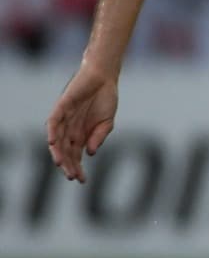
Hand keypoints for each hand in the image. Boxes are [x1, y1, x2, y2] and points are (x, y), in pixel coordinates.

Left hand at [46, 63, 118, 182]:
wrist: (104, 77)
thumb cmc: (105, 98)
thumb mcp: (107, 122)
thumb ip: (98, 137)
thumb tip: (90, 153)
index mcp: (80, 134)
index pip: (75, 155)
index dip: (78, 168)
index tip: (82, 180)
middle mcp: (69, 128)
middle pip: (64, 151)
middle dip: (68, 165)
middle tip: (73, 176)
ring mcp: (65, 118)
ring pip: (58, 140)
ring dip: (59, 153)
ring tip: (62, 165)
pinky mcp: (62, 107)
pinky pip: (54, 122)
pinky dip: (52, 132)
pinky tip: (54, 143)